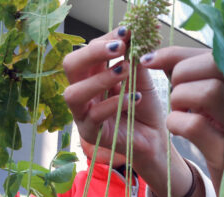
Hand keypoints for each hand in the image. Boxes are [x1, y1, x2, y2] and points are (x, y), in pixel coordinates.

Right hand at [63, 28, 167, 169]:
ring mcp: (83, 114)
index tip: (127, 32)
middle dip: (92, 53)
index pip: (88, 51)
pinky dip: (115, 103)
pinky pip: (94, 116)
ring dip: (100, 79)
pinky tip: (136, 97)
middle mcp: (84, 93)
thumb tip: (129, 34)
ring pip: (74, 93)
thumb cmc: (144, 107)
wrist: (153, 137)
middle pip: (70, 66)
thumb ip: (133, 59)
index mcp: (92, 77)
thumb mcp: (141, 78)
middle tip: (119, 47)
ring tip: (125, 71)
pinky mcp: (90, 133)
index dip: (104, 39)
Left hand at [141, 47, 223, 195]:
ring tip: (180, 111)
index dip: (174, 54)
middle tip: (175, 93)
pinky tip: (177, 128)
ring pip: (207, 92)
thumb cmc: (211, 130)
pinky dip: (176, 123)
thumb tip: (153, 57)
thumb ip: (186, 75)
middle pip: (212, 64)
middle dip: (180, 76)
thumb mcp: (203, 99)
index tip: (148, 59)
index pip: (210, 53)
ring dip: (180, 100)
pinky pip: (194, 125)